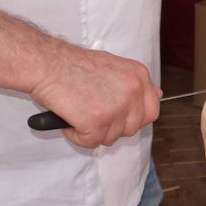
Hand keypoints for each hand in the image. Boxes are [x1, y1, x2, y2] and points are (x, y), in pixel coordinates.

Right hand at [30, 49, 160, 148]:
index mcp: (138, 76)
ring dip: (92, 131)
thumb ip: (133, 83)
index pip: (152, 110)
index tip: (120, 118)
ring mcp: (116, 107)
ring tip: (78, 111)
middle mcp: (132, 91)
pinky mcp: (96, 122)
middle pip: (132, 128)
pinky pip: (91, 142)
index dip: (135, 118)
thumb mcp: (115, 66)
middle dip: (112, 127)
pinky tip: (69, 118)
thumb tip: (157, 95)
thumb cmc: (73, 65)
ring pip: (110, 137)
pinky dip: (77, 135)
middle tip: (93, 114)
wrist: (48, 63)